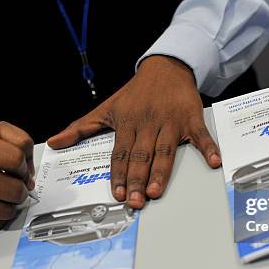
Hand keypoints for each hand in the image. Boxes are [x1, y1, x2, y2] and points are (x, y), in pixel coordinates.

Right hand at [0, 121, 34, 232]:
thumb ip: (21, 144)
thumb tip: (29, 177)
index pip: (16, 159)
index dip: (23, 165)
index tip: (19, 168)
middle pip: (15, 190)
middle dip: (20, 188)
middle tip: (13, 184)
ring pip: (7, 211)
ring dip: (10, 204)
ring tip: (2, 194)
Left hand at [48, 55, 221, 208]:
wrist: (165, 67)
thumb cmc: (136, 93)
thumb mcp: (107, 107)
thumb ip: (82, 128)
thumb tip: (55, 141)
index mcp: (127, 122)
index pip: (120, 152)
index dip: (118, 174)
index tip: (117, 193)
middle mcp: (148, 122)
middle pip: (142, 155)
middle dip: (138, 179)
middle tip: (136, 200)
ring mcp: (171, 120)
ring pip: (166, 149)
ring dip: (162, 171)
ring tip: (157, 191)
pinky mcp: (191, 117)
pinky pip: (201, 135)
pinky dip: (208, 147)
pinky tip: (213, 162)